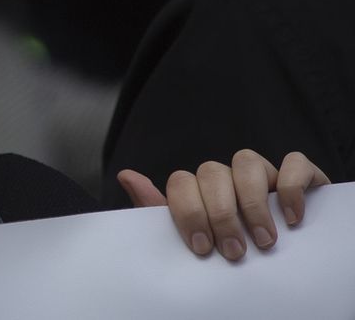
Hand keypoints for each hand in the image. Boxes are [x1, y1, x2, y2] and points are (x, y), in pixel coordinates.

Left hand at [118, 150, 329, 259]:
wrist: (288, 266)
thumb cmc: (235, 249)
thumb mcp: (197, 237)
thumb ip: (159, 209)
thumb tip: (126, 175)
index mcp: (201, 189)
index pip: (181, 181)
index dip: (188, 212)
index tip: (203, 247)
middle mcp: (230, 175)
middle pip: (212, 172)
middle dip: (220, 214)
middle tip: (234, 251)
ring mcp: (264, 172)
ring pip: (246, 161)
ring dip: (252, 203)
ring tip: (263, 240)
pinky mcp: (301, 175)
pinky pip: (295, 162)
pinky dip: (291, 187)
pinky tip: (291, 218)